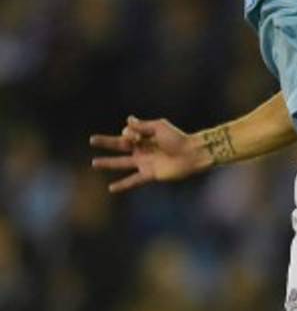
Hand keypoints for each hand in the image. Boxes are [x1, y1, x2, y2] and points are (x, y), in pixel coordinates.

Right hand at [89, 116, 208, 192]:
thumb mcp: (160, 127)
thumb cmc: (178, 138)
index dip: (128, 133)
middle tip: (91, 140)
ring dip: (108, 163)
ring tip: (94, 163)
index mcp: (145, 137)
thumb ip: (143, 126)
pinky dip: (122, 185)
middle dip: (106, 142)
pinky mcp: (150, 174)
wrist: (191, 154)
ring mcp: (145, 162)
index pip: (128, 134)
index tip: (134, 134)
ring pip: (122, 163)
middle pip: (120, 146)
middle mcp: (143, 150)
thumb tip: (127, 121)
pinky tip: (111, 189)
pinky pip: (133, 180)